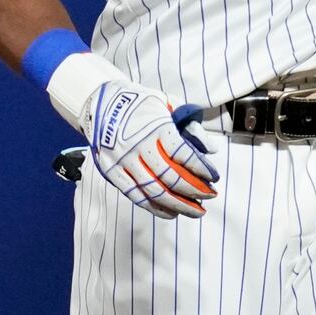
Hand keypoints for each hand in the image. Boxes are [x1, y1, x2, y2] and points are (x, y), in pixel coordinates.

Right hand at [82, 81, 220, 219]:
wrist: (101, 102)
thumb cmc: (140, 103)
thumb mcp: (167, 104)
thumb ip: (189, 125)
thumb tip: (211, 149)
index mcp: (157, 127)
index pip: (183, 154)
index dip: (201, 169)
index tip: (214, 178)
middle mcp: (140, 146)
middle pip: (171, 177)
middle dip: (194, 191)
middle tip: (210, 197)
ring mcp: (124, 161)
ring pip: (154, 191)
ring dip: (178, 205)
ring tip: (195, 211)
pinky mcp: (112, 172)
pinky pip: (135, 196)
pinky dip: (154, 208)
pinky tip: (171, 212)